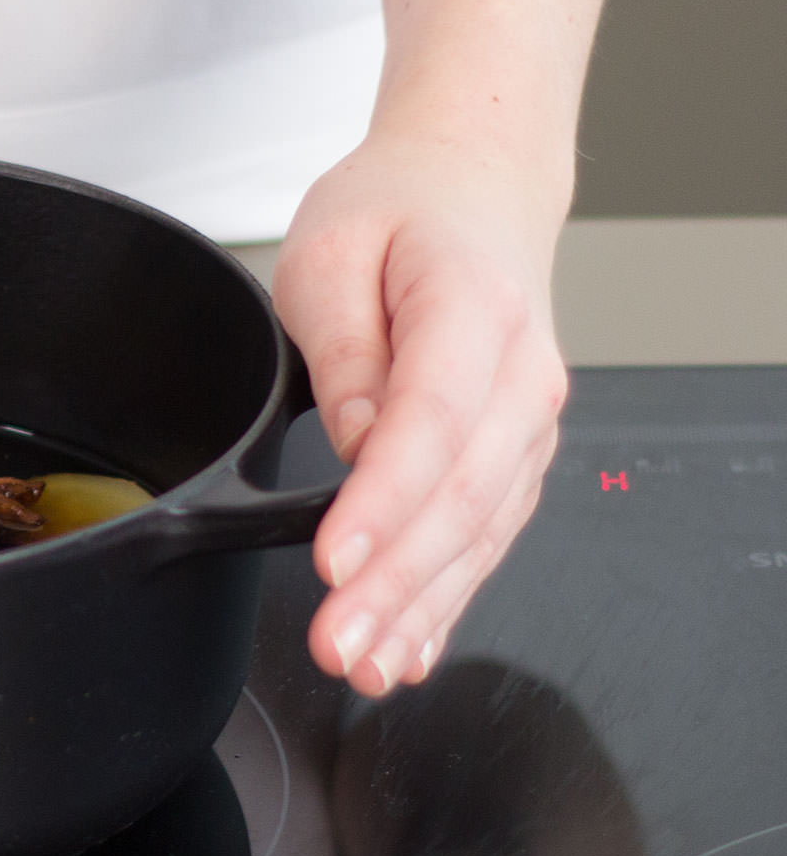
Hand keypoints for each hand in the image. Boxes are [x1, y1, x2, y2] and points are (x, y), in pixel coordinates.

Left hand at [273, 133, 568, 695]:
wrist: (472, 188)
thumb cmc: (397, 211)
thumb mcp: (330, 252)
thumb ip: (344, 350)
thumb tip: (356, 443)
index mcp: (473, 307)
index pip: (431, 422)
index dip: (383, 503)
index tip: (333, 561)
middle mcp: (518, 376)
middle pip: (461, 497)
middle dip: (398, 585)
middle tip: (338, 645)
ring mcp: (525, 423)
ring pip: (480, 533)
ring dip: (422, 610)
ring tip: (366, 666)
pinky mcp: (512, 455)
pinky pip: (485, 539)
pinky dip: (446, 600)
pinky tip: (410, 649)